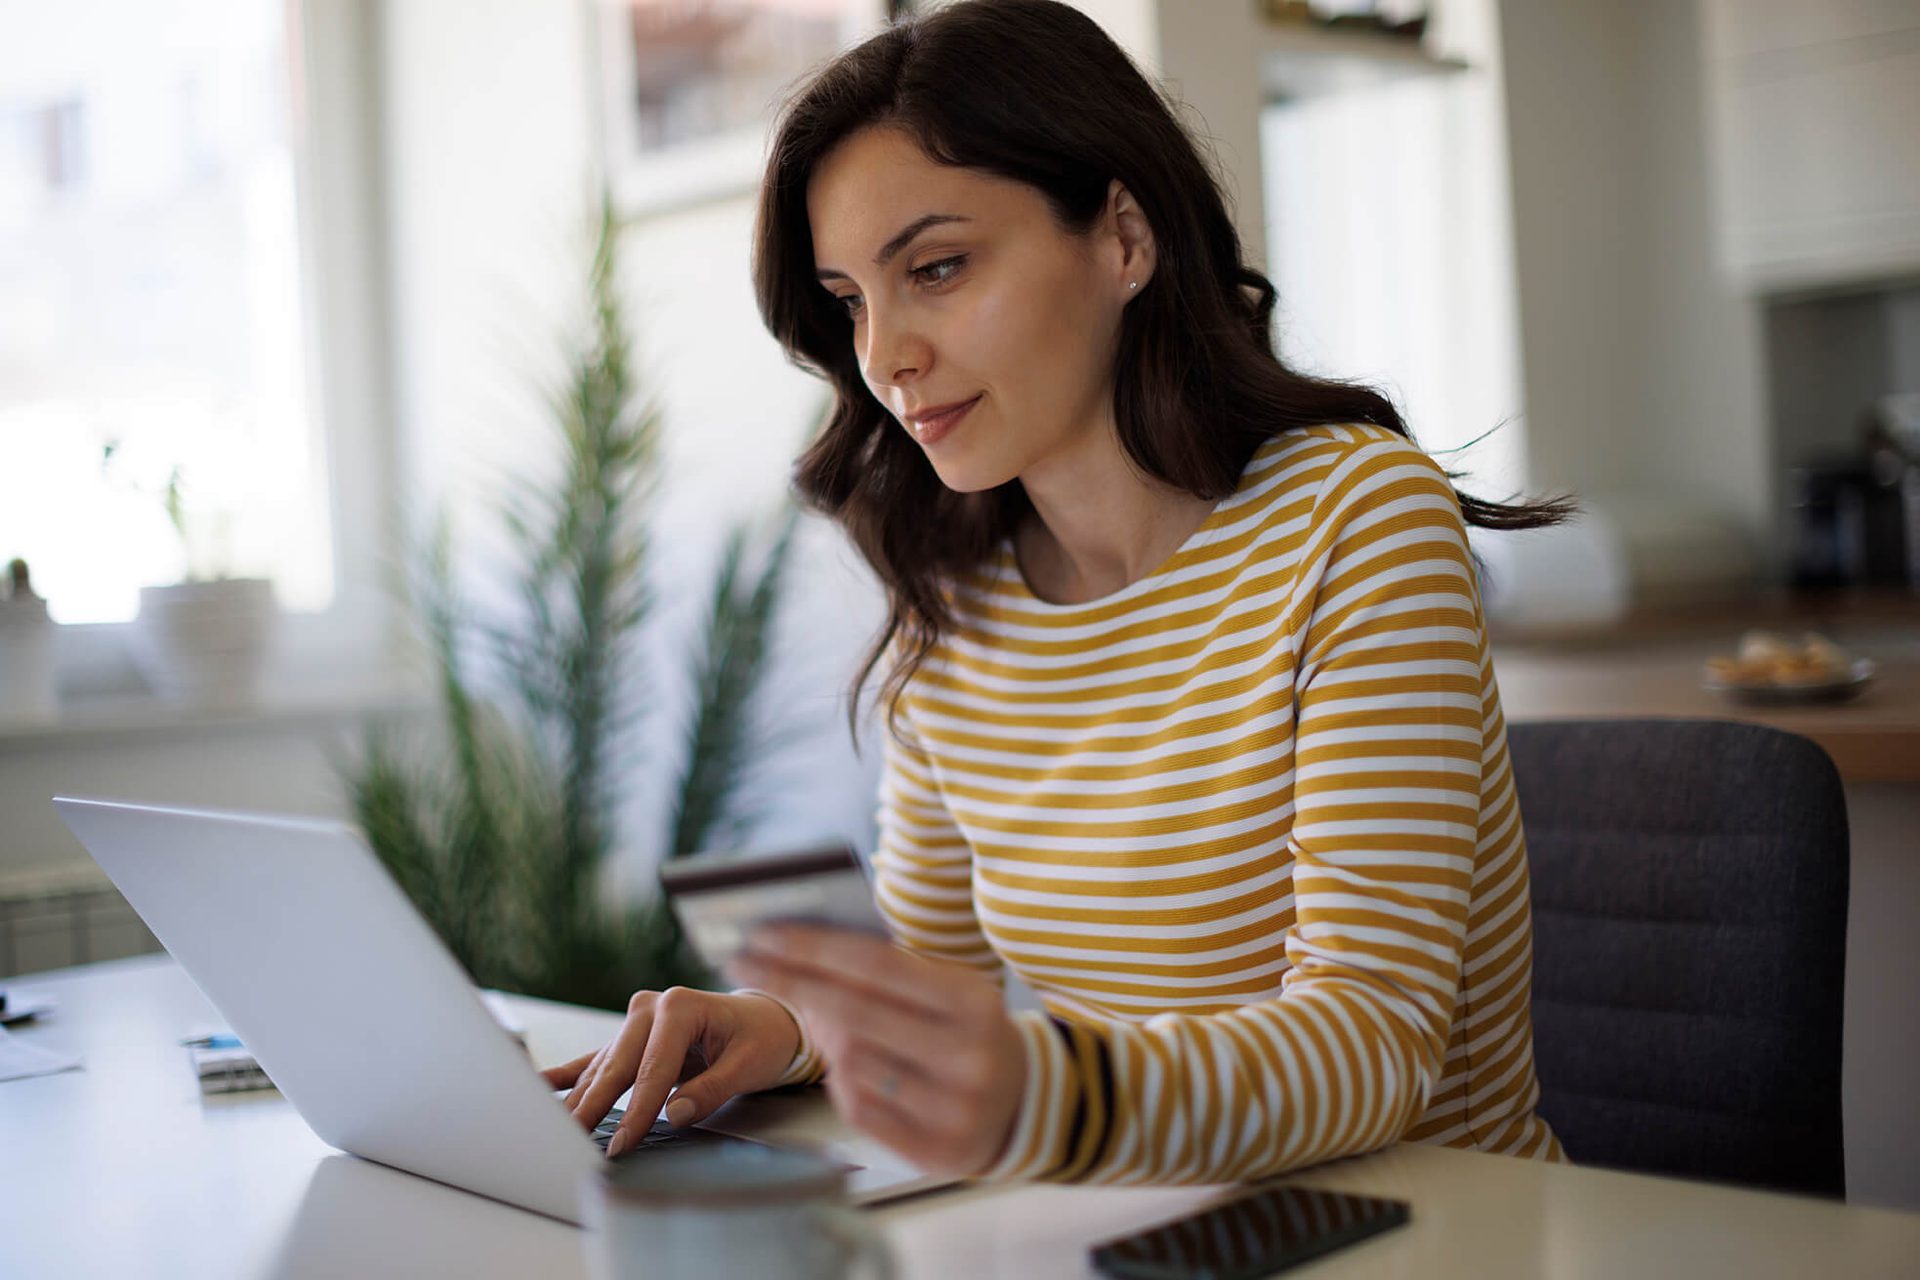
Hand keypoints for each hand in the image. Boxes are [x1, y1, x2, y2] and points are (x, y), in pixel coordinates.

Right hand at [539, 987, 800, 1155]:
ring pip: (603, 1067)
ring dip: (579, 1099)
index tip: (622, 1144)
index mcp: (680, 1006)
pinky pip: (597, 1059)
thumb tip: (674, 1113)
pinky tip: (540, 1086)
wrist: (763, 1021)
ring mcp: (638, 1019)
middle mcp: (651, 1007)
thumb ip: (711, 1090)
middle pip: (618, 1067)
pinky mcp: (632, 1036)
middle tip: (570, 1140)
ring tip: (550, 1127)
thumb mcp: (748, 1065)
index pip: (653, 1069)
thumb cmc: (760, 1039)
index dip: (638, 1111)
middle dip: (594, 1107)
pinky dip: (570, 1075)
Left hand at [726, 923, 1025, 1177]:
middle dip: (792, 982)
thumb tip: (802, 943)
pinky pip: (859, 1108)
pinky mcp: (937, 1152)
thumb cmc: (966, 1031)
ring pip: (851, 1063)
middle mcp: (970, 1056)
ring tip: (820, 1021)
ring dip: (823, 1038)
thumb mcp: (948, 989)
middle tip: (744, 964)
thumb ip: (890, 968)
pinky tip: (848, 1067)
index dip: (812, 948)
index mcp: (975, 1002)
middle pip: (854, 1012)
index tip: (762, 935)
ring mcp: (956, 1109)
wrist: (1024, 1104)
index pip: (876, 965)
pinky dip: (842, 1083)